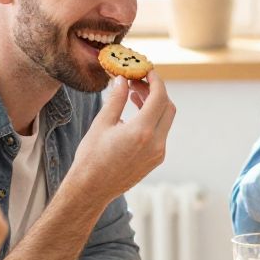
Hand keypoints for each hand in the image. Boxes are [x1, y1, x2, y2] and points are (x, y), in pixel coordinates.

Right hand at [68, 72, 176, 202]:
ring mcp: (158, 153)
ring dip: (154, 105)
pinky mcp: (156, 159)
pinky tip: (135, 114)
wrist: (92, 189)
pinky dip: (153, 119)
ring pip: (166, 120)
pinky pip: (161, 133)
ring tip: (134, 95)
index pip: (159, 97)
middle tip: (138, 82)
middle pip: (168, 107)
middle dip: (156, 91)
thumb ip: (117, 99)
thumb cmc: (91, 157)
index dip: (155, 80)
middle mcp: (156, 143)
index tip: (146, 70)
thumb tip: (123, 79)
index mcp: (142, 131)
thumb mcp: (102, 123)